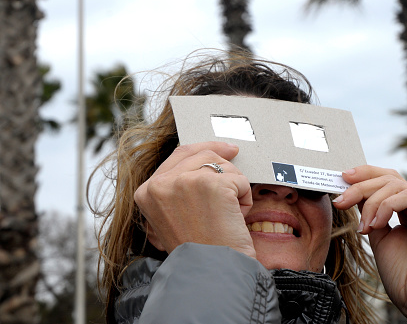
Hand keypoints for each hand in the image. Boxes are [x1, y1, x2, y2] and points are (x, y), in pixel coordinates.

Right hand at [134, 141, 255, 258]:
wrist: (211, 273)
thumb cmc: (198, 250)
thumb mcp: (173, 217)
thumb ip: (179, 188)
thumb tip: (205, 160)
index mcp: (146, 191)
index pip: (181, 154)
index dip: (206, 149)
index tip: (226, 149)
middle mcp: (160, 184)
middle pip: (204, 154)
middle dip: (225, 169)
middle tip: (235, 188)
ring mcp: (184, 182)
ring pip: (223, 165)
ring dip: (234, 188)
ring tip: (226, 215)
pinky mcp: (210, 184)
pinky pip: (239, 179)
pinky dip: (244, 198)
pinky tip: (234, 217)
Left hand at [333, 165, 406, 323]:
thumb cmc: (400, 274)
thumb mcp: (377, 233)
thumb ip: (369, 210)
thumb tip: (352, 188)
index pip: (388, 179)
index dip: (365, 174)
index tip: (342, 178)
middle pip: (390, 178)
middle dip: (361, 187)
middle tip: (341, 201)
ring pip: (397, 185)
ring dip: (371, 202)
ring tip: (364, 226)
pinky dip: (386, 207)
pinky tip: (376, 225)